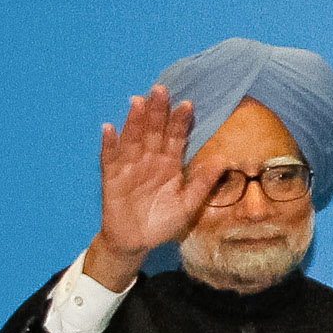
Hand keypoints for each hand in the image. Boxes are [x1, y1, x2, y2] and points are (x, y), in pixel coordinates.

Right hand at [89, 83, 225, 285]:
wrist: (136, 241)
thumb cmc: (162, 222)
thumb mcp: (187, 205)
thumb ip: (202, 183)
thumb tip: (223, 161)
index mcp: (169, 165)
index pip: (176, 138)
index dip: (180, 122)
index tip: (188, 104)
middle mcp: (150, 160)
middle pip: (154, 132)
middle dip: (157, 111)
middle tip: (161, 90)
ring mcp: (130, 166)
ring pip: (133, 139)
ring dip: (134, 121)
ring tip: (138, 102)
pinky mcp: (112, 177)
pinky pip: (109, 158)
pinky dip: (109, 144)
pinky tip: (109, 129)